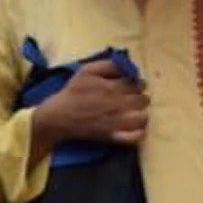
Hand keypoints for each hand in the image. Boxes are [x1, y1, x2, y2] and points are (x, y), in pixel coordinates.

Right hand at [33, 59, 147, 148]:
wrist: (59, 117)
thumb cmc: (73, 92)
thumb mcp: (87, 70)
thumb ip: (109, 65)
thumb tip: (126, 65)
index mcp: (113, 87)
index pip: (138, 84)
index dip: (137, 83)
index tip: (132, 85)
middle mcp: (118, 105)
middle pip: (143, 100)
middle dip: (140, 97)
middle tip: (132, 98)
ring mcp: (117, 122)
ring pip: (143, 117)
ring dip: (142, 113)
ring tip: (135, 111)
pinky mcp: (113, 137)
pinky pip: (135, 137)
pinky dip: (139, 132)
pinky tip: (135, 127)